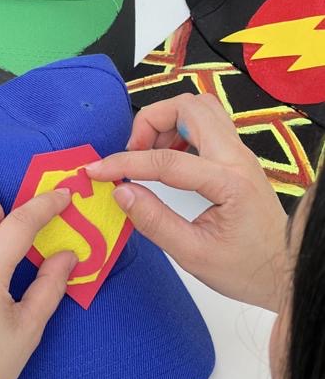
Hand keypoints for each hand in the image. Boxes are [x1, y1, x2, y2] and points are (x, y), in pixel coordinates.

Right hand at [86, 93, 287, 311]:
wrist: (283, 271)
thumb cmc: (244, 269)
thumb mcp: (193, 255)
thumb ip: (154, 221)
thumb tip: (120, 191)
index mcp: (228, 183)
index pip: (166, 161)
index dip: (124, 162)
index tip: (96, 171)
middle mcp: (237, 157)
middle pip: (188, 107)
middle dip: (150, 122)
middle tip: (132, 154)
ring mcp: (240, 152)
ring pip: (199, 108)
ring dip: (166, 121)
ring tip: (149, 155)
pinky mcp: (237, 156)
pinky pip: (206, 122)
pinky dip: (179, 128)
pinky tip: (168, 158)